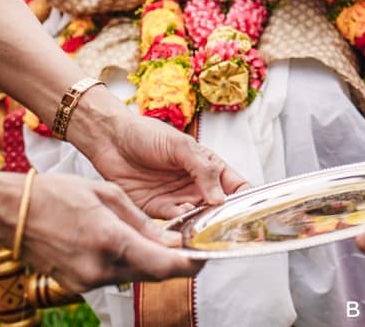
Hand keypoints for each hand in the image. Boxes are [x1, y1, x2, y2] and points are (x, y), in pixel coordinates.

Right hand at [16, 171, 204, 293]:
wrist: (12, 212)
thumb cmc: (57, 194)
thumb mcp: (107, 194)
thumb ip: (141, 222)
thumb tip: (170, 241)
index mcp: (111, 240)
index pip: (164, 265)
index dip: (190, 265)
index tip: (204, 257)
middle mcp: (99, 267)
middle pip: (151, 274)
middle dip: (172, 263)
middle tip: (187, 247)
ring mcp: (86, 280)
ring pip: (132, 275)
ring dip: (148, 261)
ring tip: (157, 241)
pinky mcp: (76, 284)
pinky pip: (112, 275)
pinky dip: (126, 263)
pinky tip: (127, 245)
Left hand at [85, 112, 249, 218]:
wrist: (110, 140)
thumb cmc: (147, 135)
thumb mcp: (181, 146)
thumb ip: (203, 170)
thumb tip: (220, 198)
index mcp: (209, 167)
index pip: (236, 187)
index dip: (247, 200)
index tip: (253, 213)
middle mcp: (196, 186)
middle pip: (219, 209)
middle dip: (224, 219)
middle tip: (228, 229)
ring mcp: (178, 199)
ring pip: (198, 220)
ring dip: (202, 226)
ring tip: (204, 228)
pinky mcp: (157, 211)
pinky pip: (174, 224)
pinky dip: (180, 227)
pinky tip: (183, 224)